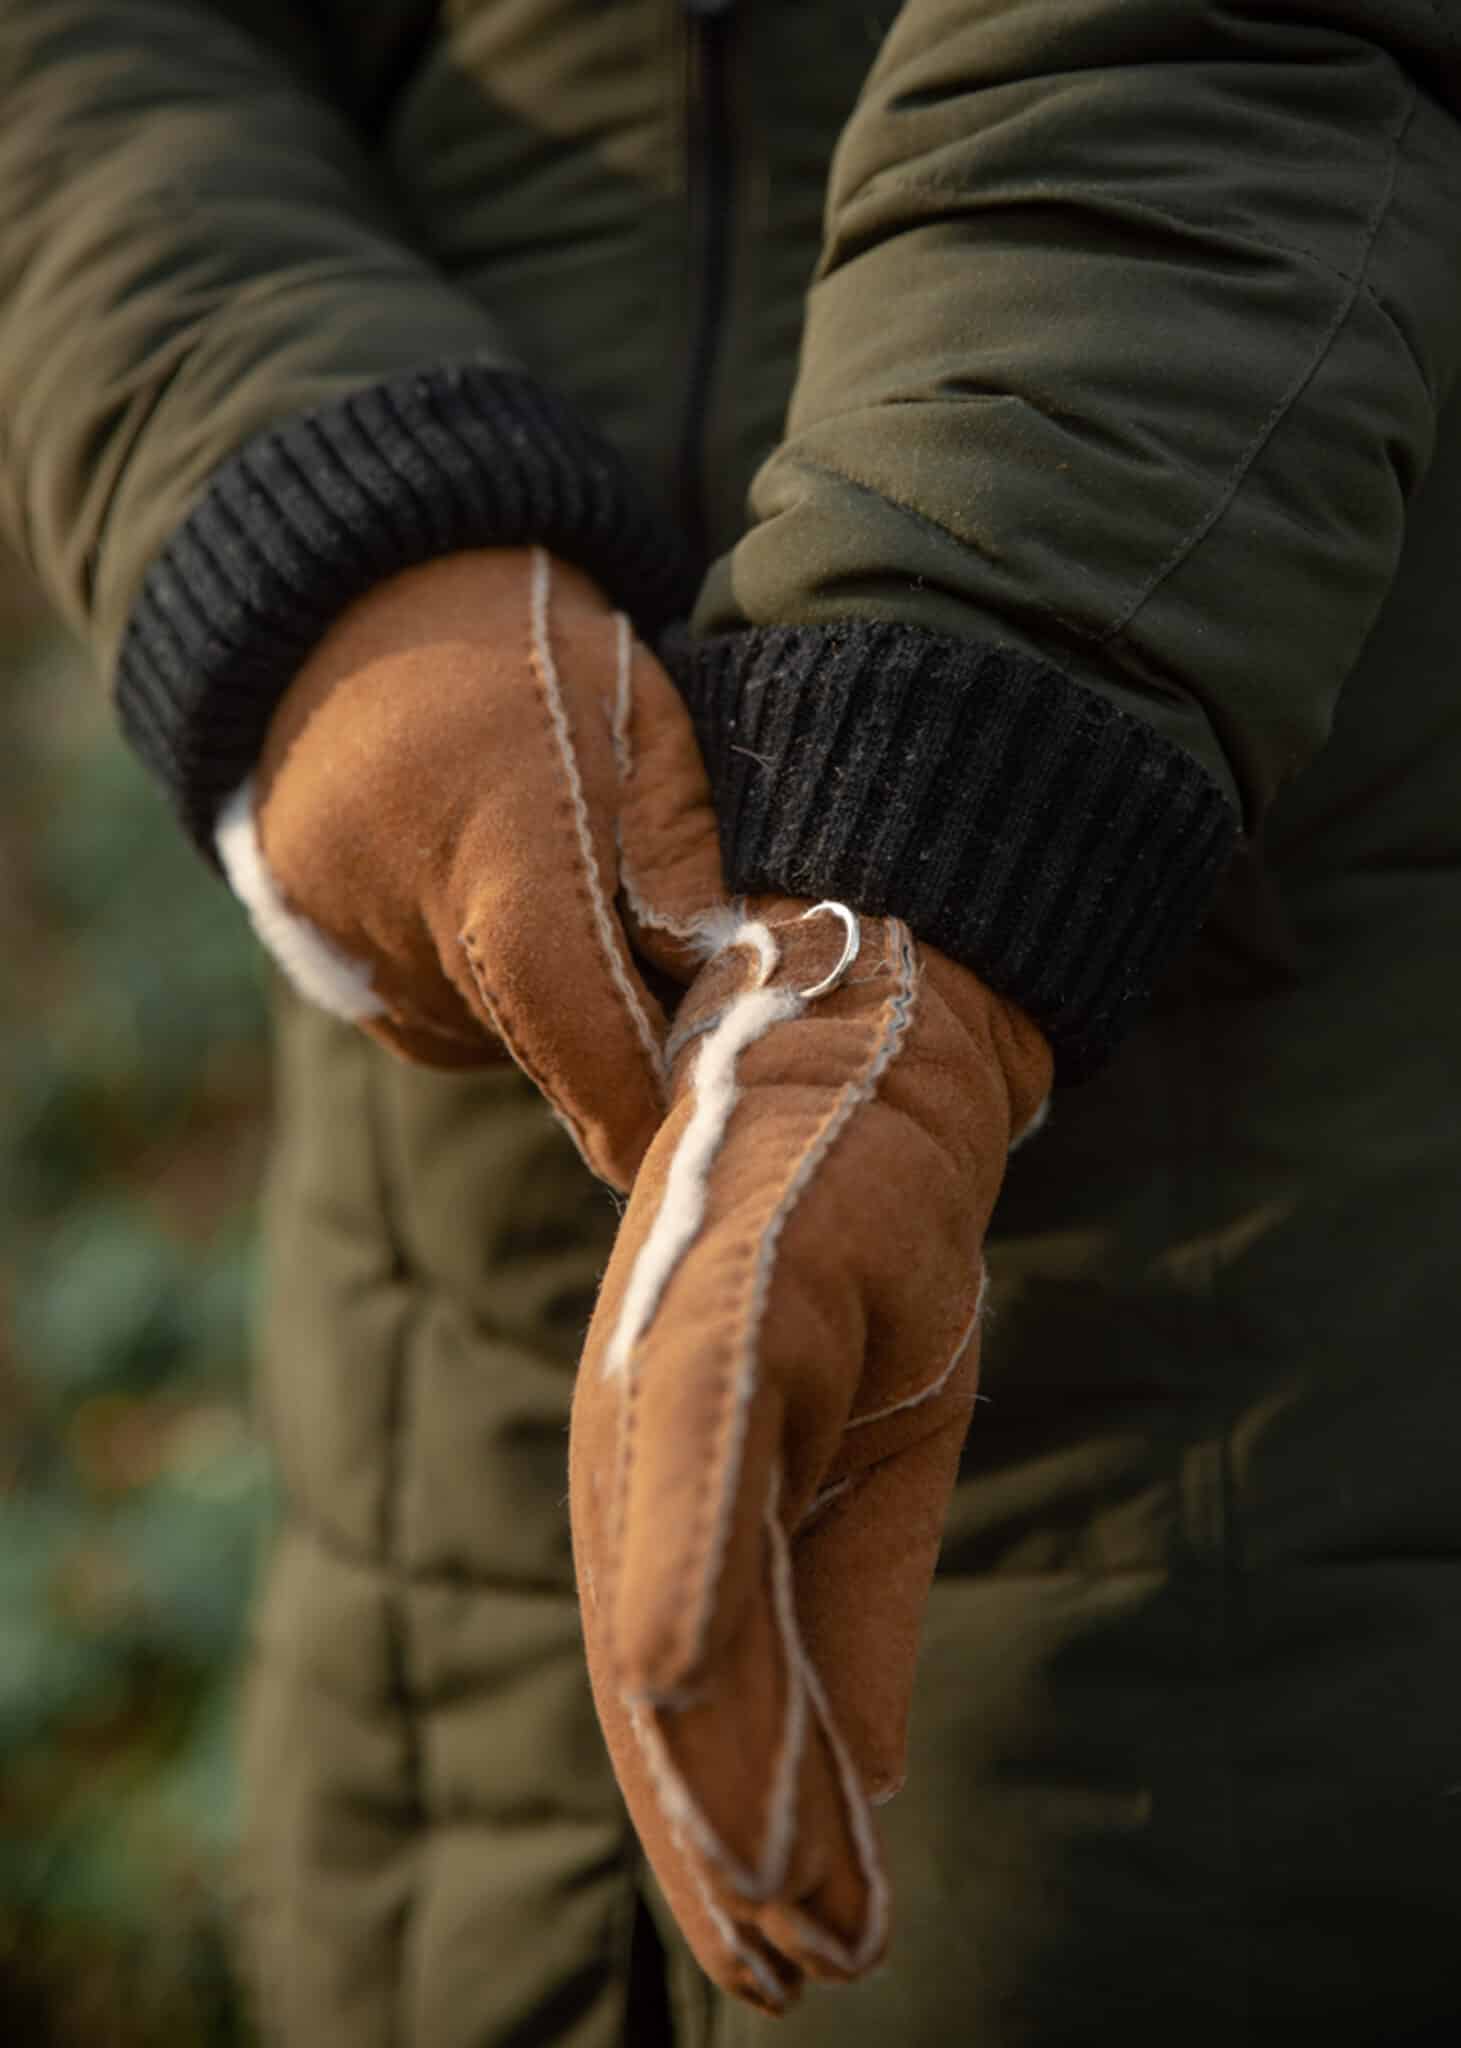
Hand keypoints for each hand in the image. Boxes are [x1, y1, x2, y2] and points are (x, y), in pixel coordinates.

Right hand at [216, 546, 724, 1188]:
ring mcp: (355, 952)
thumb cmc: (531, 653)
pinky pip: (444, 1022)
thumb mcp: (642, 712)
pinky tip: (490, 892)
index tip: (707, 1136)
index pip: (587, 1045)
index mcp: (505, 859)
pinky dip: (488, 989)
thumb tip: (713, 978)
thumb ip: (684, 850)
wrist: (353, 603)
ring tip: (565, 884)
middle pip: (551, 1053)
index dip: (649, 1111)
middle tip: (677, 968)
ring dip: (553, 1005)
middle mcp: (414, 926)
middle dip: (623, 1041)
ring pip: (501, 1041)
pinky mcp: (325, 966)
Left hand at [569, 899, 1050, 2007]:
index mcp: (676, 1478)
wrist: (868, 1065)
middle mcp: (642, 1435)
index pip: (688, 1683)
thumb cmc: (860, 1251)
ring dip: (717, 1764)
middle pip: (663, 1673)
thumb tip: (859, 1778)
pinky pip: (689, 1459)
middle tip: (785, 1975)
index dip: (736, 1818)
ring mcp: (664, 1369)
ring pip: (666, 1600)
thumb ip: (843, 1607)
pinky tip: (683, 1683)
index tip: (792, 1952)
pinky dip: (689, 1574)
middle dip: (722, 1834)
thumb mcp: (874, 1456)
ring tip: (781, 1918)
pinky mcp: (703, 1301)